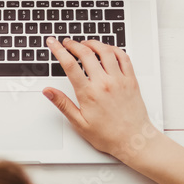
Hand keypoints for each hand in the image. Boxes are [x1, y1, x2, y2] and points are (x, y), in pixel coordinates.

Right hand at [43, 37, 160, 161]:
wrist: (134, 140)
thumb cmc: (109, 135)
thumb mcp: (80, 123)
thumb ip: (63, 104)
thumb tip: (48, 92)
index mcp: (89, 93)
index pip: (69, 64)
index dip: (58, 50)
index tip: (52, 43)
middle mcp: (104, 83)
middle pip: (85, 53)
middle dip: (73, 44)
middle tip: (67, 43)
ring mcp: (119, 80)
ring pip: (105, 51)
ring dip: (92, 43)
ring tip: (85, 43)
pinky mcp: (131, 80)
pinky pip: (123, 57)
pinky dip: (113, 49)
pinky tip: (107, 49)